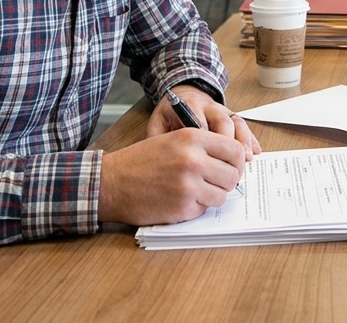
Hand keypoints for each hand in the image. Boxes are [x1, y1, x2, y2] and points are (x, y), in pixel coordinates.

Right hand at [98, 128, 246, 224]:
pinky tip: (179, 200)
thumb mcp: (173, 139)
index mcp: (193, 138)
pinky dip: (196, 207)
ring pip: (222, 195)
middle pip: (233, 175)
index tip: (230, 167)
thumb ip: (203, 147)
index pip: (236, 150)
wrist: (111, 182)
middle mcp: (193, 159)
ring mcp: (189, 185)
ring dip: (212, 196)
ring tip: (194, 191)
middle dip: (226, 181)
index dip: (236, 161)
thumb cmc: (141, 161)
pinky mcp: (182, 207)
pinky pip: (204, 209)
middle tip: (213, 182)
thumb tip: (236, 160)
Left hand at [148, 85, 260, 158]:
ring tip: (246, 160)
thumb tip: (161, 160)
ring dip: (242, 142)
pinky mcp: (231, 115)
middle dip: (228, 144)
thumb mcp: (158, 123)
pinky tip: (255, 152)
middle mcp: (209, 106)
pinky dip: (250, 139)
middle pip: (223, 122)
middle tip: (230, 166)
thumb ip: (158, 137)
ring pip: (237, 123)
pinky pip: (244, 125)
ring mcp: (222, 110)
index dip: (205, 142)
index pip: (199, 123)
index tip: (206, 162)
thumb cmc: (170, 114)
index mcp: (188, 106)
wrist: (182, 94)